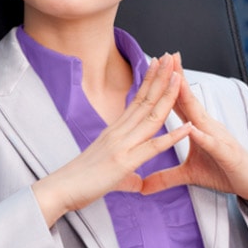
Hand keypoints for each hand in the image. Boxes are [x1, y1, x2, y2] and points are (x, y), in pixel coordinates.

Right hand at [32, 54, 192, 226]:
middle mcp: (118, 132)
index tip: (159, 65)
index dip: (149, 81)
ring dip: (168, 96)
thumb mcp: (108, 174)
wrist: (60, 189)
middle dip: (160, 78)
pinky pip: (153, 147)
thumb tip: (137, 182)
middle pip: (145, 101)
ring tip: (179, 77)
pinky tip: (188, 127)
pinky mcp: (124, 162)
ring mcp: (122, 145)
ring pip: (151, 116)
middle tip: (171, 57)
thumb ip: (126, 175)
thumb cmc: (79, 181)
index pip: (136, 101)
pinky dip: (173, 137)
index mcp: (115, 131)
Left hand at [141, 54, 247, 239]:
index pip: (178, 101)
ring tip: (176, 80)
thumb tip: (143, 186)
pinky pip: (213, 144)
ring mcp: (218, 138)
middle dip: (177, 77)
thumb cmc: (223, 172)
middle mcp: (207, 126)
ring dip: (188, 98)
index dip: (164, 84)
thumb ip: (166, 177)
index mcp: (197, 126)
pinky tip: (192, 129)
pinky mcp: (227, 154)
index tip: (152, 65)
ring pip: (199, 116)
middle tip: (166, 55)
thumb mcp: (190, 175)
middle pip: (188, 99)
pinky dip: (202, 137)